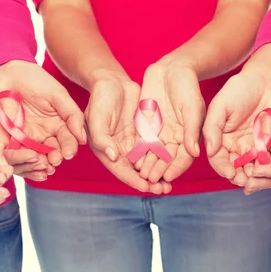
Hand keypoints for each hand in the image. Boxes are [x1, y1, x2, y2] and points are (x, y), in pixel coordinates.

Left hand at [0, 61, 86, 178]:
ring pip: (37, 155)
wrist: (6, 72)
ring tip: (43, 166)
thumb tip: (84, 138)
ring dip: (41, 162)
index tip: (69, 153)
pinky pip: (17, 153)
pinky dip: (22, 160)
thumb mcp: (58, 94)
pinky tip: (27, 163)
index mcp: (59, 123)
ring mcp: (28, 137)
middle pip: (53, 151)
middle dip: (56, 157)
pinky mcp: (10, 139)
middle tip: (56, 161)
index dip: (69, 147)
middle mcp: (45, 133)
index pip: (67, 139)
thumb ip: (72, 114)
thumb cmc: (34, 79)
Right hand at [0, 73, 52, 180]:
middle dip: (32, 165)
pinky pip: (27, 143)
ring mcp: (2, 142)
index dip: (17, 159)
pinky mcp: (11, 133)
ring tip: (55, 162)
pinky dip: (39, 149)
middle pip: (14, 163)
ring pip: (22, 156)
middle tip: (49, 165)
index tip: (34, 157)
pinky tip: (52, 152)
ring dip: (38, 161)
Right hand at [86, 74, 169, 193]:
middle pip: (136, 171)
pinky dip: (163, 157)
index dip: (134, 181)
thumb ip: (102, 139)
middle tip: (165, 190)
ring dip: (158, 172)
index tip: (147, 187)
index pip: (121, 171)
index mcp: (106, 150)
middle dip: (150, 182)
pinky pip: (155, 147)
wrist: (112, 81)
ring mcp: (133, 142)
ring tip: (171, 183)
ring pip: (148, 162)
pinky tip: (174, 162)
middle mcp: (120, 150)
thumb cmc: (99, 99)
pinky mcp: (144, 133)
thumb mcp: (96, 118)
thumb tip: (114, 157)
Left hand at [136, 63, 203, 183]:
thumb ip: (191, 130)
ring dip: (148, 164)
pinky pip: (142, 140)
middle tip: (151, 179)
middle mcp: (174, 137)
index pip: (184, 157)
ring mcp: (160, 132)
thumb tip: (195, 153)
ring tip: (141, 174)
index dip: (176, 168)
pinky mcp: (147, 124)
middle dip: (159, 169)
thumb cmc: (188, 87)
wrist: (173, 69)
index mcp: (189, 135)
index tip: (168, 176)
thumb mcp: (192, 108)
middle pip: (167, 158)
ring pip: (153, 153)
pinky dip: (138, 151)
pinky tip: (132, 159)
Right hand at [203, 63, 270, 191]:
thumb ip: (212, 127)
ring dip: (254, 178)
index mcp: (220, 139)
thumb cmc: (240, 89)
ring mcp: (254, 148)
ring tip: (258, 180)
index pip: (218, 159)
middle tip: (245, 181)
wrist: (268, 80)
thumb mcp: (221, 105)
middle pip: (235, 169)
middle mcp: (236, 147)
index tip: (230, 173)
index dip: (222, 168)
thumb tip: (208, 151)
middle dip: (239, 177)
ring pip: (252, 169)